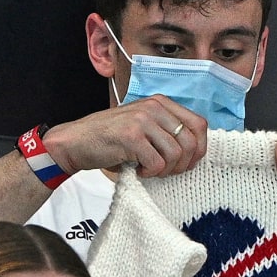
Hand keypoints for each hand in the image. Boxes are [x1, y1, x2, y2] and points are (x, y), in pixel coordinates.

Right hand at [45, 97, 207, 178]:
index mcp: (161, 103)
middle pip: (190, 142)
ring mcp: (142, 120)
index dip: (199, 149)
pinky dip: (150, 173)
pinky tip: (138, 170)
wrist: (76, 141)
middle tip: (166, 171)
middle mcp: (154, 107)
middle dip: (183, 164)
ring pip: (175, 154)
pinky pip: (157, 163)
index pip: (199, 124)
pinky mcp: (131, 136)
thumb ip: (167, 131)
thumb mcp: (144, 126)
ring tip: (149, 169)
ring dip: (165, 170)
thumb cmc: (112, 139)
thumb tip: (196, 152)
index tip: (187, 163)